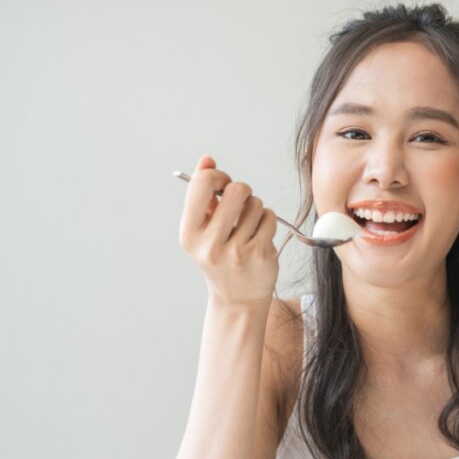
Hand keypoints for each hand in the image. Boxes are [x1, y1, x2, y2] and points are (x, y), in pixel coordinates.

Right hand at [178, 155, 278, 306]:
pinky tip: (259, 236)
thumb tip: (207, 160)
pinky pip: (269, 217)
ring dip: (255, 209)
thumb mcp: (202, 229)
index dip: (217, 176)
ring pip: (256, 204)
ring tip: (248, 226)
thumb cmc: (219, 258)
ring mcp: (236, 251)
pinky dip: (267, 221)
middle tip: (240, 204)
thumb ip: (202, 194)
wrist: (237, 298)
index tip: (222, 185)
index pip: (202, 184)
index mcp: (189, 234)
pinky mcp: (260, 254)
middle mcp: (210, 245)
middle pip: (236, 190)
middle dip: (242, 191)